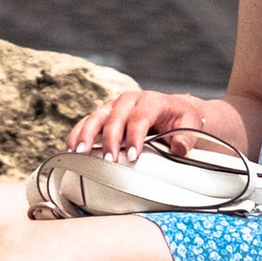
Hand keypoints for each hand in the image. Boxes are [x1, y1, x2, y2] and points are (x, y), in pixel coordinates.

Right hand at [64, 85, 225, 161]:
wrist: (177, 109)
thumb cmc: (182, 120)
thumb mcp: (190, 126)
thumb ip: (186, 138)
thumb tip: (179, 148)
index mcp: (151, 100)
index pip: (140, 117)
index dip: (135, 136)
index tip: (133, 156)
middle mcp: (130, 99)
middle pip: (115, 117)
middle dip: (110, 139)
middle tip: (109, 160)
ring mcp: (115, 105)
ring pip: (97, 116)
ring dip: (87, 134)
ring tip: (79, 152)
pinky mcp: (106, 113)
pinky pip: (88, 121)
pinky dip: (79, 133)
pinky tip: (71, 147)